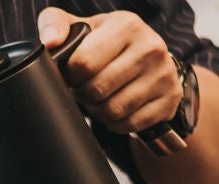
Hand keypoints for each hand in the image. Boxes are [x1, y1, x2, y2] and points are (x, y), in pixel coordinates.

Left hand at [38, 7, 181, 134]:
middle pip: (96, 90)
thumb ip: (54, 24)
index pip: (83, 62)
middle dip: (83, 95)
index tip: (72, 74)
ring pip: (112, 111)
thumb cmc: (106, 43)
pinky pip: (129, 124)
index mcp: (126, 25)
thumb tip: (48, 42)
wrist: (147, 57)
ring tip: (98, 98)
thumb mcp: (81, 27)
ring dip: (97, 111)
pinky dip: (115, 123)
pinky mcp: (170, 99)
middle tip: (84, 89)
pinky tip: (115, 109)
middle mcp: (151, 47)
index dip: (70, 76)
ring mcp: (164, 74)